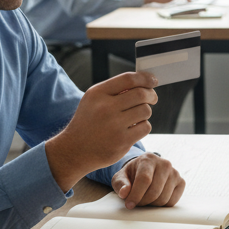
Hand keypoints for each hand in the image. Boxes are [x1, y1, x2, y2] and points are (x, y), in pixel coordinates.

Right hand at [46, 71, 157, 189]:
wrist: (75, 150)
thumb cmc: (89, 122)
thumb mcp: (93, 100)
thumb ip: (115, 90)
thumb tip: (144, 83)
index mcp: (97, 94)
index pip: (128, 79)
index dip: (145, 78)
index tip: (153, 80)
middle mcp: (105, 108)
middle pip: (141, 94)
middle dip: (151, 95)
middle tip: (152, 98)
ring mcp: (114, 126)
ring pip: (145, 111)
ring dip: (145, 112)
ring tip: (137, 116)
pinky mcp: (122, 142)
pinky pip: (145, 127)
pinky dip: (143, 126)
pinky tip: (134, 128)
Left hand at [112, 152, 185, 208]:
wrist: (146, 170)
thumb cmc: (132, 174)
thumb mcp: (120, 177)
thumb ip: (120, 184)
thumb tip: (125, 192)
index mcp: (148, 159)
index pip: (144, 179)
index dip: (136, 195)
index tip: (129, 204)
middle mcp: (164, 164)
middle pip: (154, 192)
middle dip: (143, 202)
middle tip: (136, 202)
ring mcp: (175, 173)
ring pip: (163, 199)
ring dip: (152, 205)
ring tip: (145, 199)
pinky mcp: (181, 182)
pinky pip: (172, 201)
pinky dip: (162, 205)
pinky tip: (155, 199)